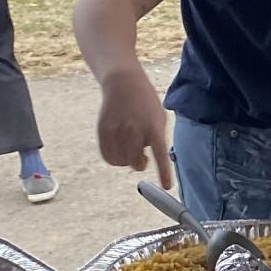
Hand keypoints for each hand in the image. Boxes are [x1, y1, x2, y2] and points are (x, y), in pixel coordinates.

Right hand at [96, 69, 171, 187]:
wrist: (123, 83)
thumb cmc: (145, 103)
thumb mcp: (159, 117)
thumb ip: (157, 138)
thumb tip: (150, 160)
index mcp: (153, 126)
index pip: (160, 154)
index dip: (164, 172)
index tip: (167, 187)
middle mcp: (135, 129)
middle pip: (136, 162)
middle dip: (140, 163)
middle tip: (142, 158)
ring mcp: (117, 130)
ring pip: (121, 162)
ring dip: (126, 161)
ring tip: (129, 148)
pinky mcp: (103, 130)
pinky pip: (107, 157)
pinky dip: (114, 159)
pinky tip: (118, 150)